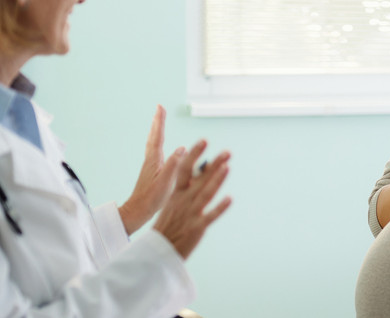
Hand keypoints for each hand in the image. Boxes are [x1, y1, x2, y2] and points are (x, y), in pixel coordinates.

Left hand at [119, 106, 179, 234]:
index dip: (160, 121)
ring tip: (160, 123)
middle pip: (154, 136)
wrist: (137, 211)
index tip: (160, 107)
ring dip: (158, 132)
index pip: (158, 136)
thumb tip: (182, 148)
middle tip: (159, 109)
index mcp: (154, 160)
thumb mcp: (165, 182)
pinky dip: (159, 144)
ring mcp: (150, 166)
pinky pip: (156, 152)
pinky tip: (163, 149)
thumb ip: (173, 165)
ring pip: (154, 143)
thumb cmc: (151, 199)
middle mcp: (151, 160)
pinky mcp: (151, 172)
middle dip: (158, 122)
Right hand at [152, 139, 231, 258]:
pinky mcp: (197, 227)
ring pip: (206, 193)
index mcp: (176, 193)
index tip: (204, 140)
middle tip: (228, 152)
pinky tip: (230, 199)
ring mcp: (191, 213)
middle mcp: (184, 200)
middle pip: (200, 179)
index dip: (194, 154)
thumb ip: (188, 186)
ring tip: (227, 167)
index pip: (185, 169)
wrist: (158, 249)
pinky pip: (210, 216)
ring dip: (217, 180)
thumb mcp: (175, 202)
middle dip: (214, 164)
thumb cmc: (169, 224)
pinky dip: (220, 207)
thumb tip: (203, 169)